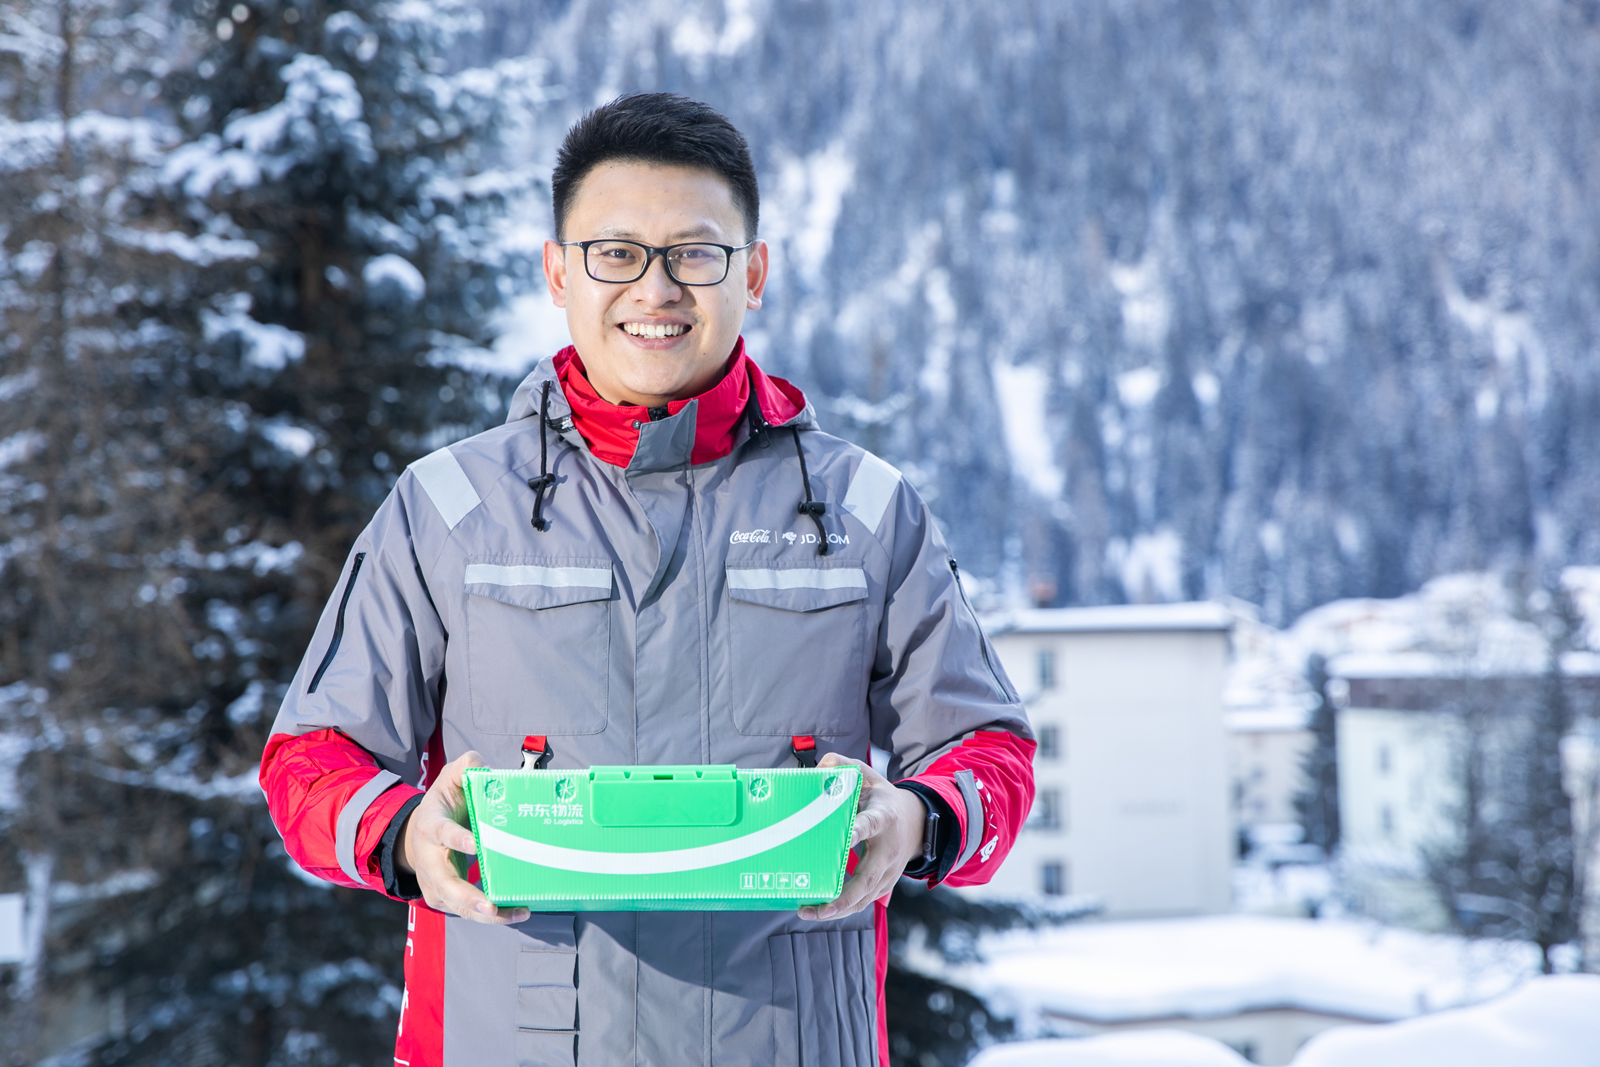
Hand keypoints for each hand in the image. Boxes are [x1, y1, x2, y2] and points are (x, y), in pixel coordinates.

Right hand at [395, 750, 529, 924]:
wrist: (416, 833)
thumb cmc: (443, 804)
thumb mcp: (450, 779)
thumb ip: (466, 767)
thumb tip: (484, 766)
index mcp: (430, 826)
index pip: (442, 833)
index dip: (458, 840)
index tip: (477, 845)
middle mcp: (429, 859)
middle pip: (445, 883)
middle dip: (468, 897)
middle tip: (490, 905)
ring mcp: (434, 883)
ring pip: (457, 905)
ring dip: (486, 913)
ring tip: (516, 913)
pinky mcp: (443, 899)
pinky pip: (466, 912)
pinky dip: (491, 916)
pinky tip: (516, 913)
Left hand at [798, 752, 925, 921]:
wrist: (916, 823)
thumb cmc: (882, 799)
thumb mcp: (867, 775)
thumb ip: (843, 765)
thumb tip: (820, 768)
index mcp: (883, 818)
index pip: (870, 825)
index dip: (857, 831)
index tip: (843, 837)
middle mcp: (887, 850)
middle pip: (867, 879)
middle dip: (843, 897)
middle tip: (820, 907)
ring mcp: (888, 872)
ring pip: (865, 898)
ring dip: (838, 909)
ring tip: (809, 912)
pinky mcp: (884, 885)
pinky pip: (863, 902)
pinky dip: (842, 910)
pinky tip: (817, 910)